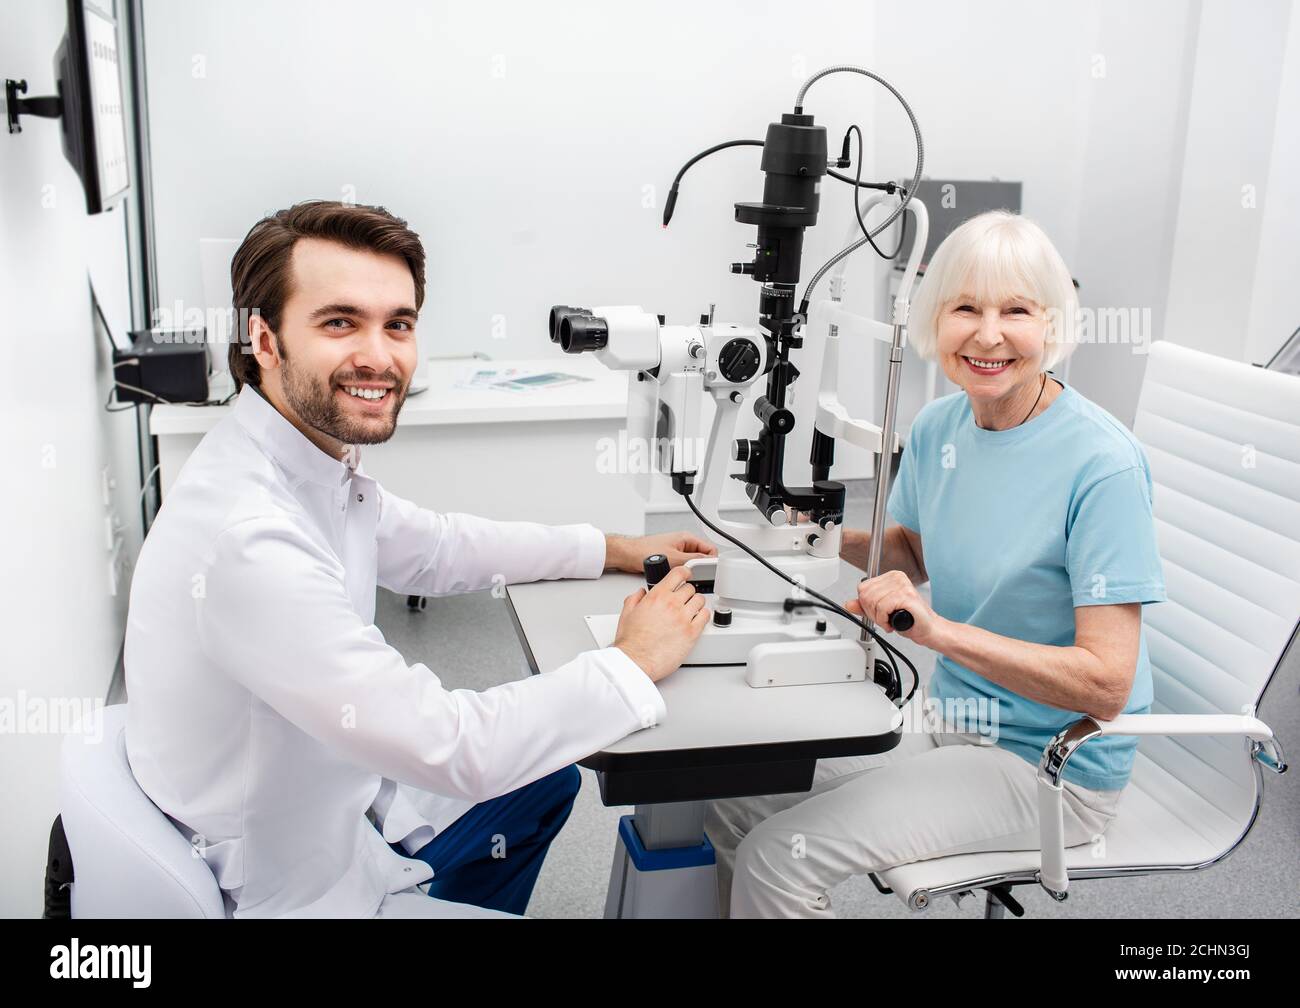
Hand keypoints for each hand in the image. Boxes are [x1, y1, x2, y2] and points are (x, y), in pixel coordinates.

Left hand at [605, 530, 716, 573]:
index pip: (710, 549)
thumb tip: (709, 562)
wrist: (628, 555)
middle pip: (702, 558)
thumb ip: (694, 559)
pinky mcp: (671, 560)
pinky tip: (678, 579)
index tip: (712, 572)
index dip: (712, 561)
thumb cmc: (646, 550)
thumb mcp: (675, 557)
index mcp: (687, 538)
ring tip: (687, 578)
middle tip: (701, 578)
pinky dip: (682, 574)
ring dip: (691, 572)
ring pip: (692, 565)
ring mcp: (677, 552)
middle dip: (702, 568)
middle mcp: (683, 544)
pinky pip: (683, 568)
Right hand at [612, 566, 709, 682]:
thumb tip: (640, 593)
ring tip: (691, 611)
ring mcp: (684, 618)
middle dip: (687, 593)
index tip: (687, 575)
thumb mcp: (626, 614)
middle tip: (683, 600)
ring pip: (700, 601)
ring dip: (696, 604)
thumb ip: (634, 599)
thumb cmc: (631, 642)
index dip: (685, 572)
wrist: (636, 661)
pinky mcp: (692, 633)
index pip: (678, 574)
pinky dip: (703, 616)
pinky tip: (697, 620)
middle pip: (690, 588)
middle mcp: (672, 604)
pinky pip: (706, 616)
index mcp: (657, 596)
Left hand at [846, 569, 939, 645]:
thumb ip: (865, 606)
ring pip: (872, 601)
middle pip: (865, 595)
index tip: (877, 613)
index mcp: (890, 576)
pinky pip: (882, 608)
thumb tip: (849, 604)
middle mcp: (896, 577)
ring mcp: (902, 585)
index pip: (862, 588)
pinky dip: (884, 620)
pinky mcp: (905, 595)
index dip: (866, 605)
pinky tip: (893, 622)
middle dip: (871, 613)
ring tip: (890, 620)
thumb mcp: (881, 612)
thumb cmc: (909, 619)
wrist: (928, 629)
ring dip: (879, 618)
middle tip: (884, 619)